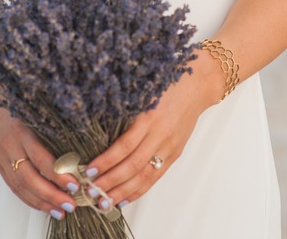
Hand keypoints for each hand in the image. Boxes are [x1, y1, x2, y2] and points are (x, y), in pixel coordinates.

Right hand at [0, 95, 78, 221]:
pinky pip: (13, 186)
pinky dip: (28, 198)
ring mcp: (1, 156)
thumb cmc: (20, 99)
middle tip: (70, 204)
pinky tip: (42, 205)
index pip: (41, 158)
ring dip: (40, 202)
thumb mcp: (38, 107)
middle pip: (29, 178)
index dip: (57, 174)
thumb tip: (80, 145)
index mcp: (22, 130)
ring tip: (59, 211)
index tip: (75, 184)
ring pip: (20, 186)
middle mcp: (10, 145)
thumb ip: (54, 125)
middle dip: (51, 195)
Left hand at [83, 52, 223, 210]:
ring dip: (122, 191)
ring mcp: (170, 146)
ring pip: (144, 176)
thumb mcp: (143, 92)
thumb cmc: (167, 84)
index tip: (89, 169)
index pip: (125, 145)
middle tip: (92, 191)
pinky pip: (156, 177)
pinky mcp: (175, 153)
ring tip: (104, 201)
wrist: (197, 85)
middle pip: (133, 165)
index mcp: (150, 117)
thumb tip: (98, 131)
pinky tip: (124, 198)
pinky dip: (139, 190)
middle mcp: (161, 134)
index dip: (107, 160)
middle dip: (110, 181)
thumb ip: (126, 111)